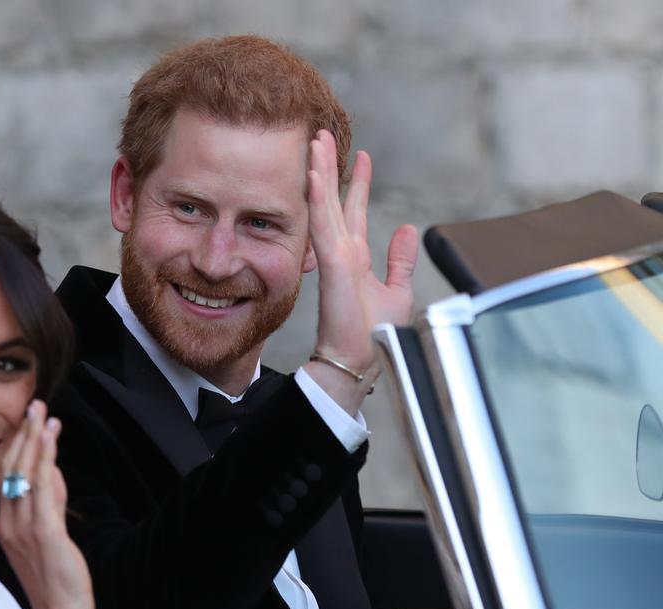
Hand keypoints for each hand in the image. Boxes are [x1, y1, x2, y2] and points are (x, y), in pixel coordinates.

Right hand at [0, 400, 93, 608]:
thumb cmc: (56, 579)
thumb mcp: (49, 534)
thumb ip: (51, 502)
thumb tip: (54, 471)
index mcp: (6, 524)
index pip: (8, 476)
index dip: (17, 445)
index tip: (29, 420)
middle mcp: (9, 523)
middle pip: (12, 469)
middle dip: (24, 434)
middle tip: (34, 405)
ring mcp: (24, 529)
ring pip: (25, 474)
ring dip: (35, 440)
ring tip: (42, 413)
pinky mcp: (45, 534)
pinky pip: (43, 490)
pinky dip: (45, 460)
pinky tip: (50, 440)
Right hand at [305, 130, 418, 410]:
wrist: (360, 360)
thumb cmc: (374, 335)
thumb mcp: (396, 290)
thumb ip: (400, 260)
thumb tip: (407, 229)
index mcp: (355, 257)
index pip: (354, 211)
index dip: (356, 182)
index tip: (361, 156)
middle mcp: (342, 253)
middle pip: (333, 200)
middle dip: (329, 167)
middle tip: (323, 135)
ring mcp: (334, 257)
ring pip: (324, 205)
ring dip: (319, 173)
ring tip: (316, 141)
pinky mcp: (332, 265)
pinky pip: (323, 225)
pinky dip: (318, 199)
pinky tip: (313, 175)